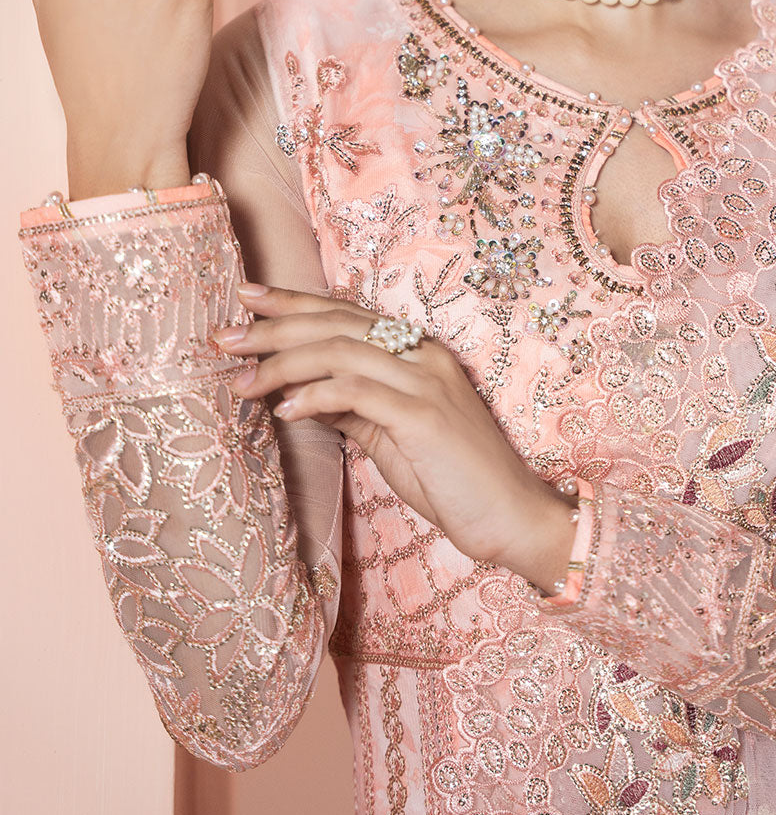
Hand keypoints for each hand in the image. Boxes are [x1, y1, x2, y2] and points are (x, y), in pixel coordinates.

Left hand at [217, 283, 577, 587]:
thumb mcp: (392, 435)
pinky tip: (285, 409)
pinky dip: (316, 394)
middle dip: (274, 325)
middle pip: (336, 323)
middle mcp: (422, 355)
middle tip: (224, 336)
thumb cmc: (453, 480)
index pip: (346, 314)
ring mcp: (425, 381)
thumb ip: (353, 408)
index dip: (294, 302)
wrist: (512, 515)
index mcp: (418, 352)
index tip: (247, 299)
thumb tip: (299, 395)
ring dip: (282, 362)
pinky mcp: (423, 414)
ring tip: (240, 380)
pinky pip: (357, 391)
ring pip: (340, 350)